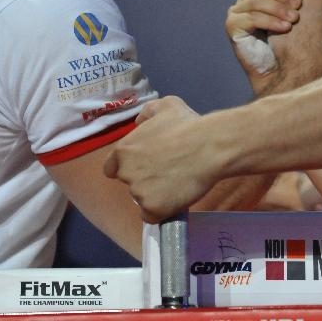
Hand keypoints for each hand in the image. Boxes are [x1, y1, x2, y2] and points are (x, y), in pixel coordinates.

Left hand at [103, 96, 219, 223]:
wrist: (209, 147)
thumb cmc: (188, 125)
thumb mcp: (166, 105)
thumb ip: (147, 112)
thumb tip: (139, 122)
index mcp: (123, 150)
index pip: (112, 168)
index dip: (128, 167)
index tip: (145, 166)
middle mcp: (126, 173)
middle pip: (129, 183)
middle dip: (144, 179)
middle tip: (167, 172)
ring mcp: (138, 193)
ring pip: (141, 199)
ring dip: (154, 194)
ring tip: (176, 183)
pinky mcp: (153, 209)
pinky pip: (152, 216)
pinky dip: (161, 211)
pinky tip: (175, 199)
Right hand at [226, 0, 302, 79]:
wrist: (298, 74)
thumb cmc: (309, 42)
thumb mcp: (316, 2)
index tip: (302, 1)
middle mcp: (254, 2)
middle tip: (298, 11)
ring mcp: (242, 14)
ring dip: (278, 8)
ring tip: (292, 22)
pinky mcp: (233, 28)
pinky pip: (249, 14)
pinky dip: (269, 21)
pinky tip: (283, 29)